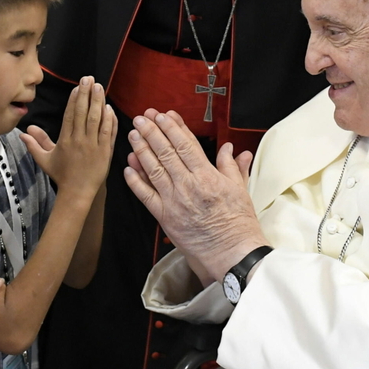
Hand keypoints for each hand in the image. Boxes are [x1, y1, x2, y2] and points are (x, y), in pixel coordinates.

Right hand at [22, 76, 116, 197]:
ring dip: (98, 102)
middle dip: (86, 94)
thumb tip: (23, 132)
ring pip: (97, 120)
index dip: (74, 99)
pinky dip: (110, 120)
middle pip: (83, 113)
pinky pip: (109, 132)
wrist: (77, 193)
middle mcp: (79, 141)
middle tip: (89, 79)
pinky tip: (109, 108)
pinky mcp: (105, 152)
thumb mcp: (45, 160)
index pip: (70, 115)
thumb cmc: (61, 175)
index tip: (77, 86)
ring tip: (99, 87)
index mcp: (65, 141)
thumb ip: (35, 144)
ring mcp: (94, 146)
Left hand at [124, 109, 265, 285]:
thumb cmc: (238, 223)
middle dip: (152, 132)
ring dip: (141, 150)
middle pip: (166, 152)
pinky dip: (135, 182)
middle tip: (142, 118)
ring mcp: (174, 201)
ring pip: (153, 170)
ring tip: (133, 135)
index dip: (173, 128)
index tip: (164, 115)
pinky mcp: (164, 217)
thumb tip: (230, 148)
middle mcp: (188, 185)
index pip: (186, 145)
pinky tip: (128, 168)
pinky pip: (146, 196)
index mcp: (207, 176)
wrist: (231, 253)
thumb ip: (232, 166)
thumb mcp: (240, 190)